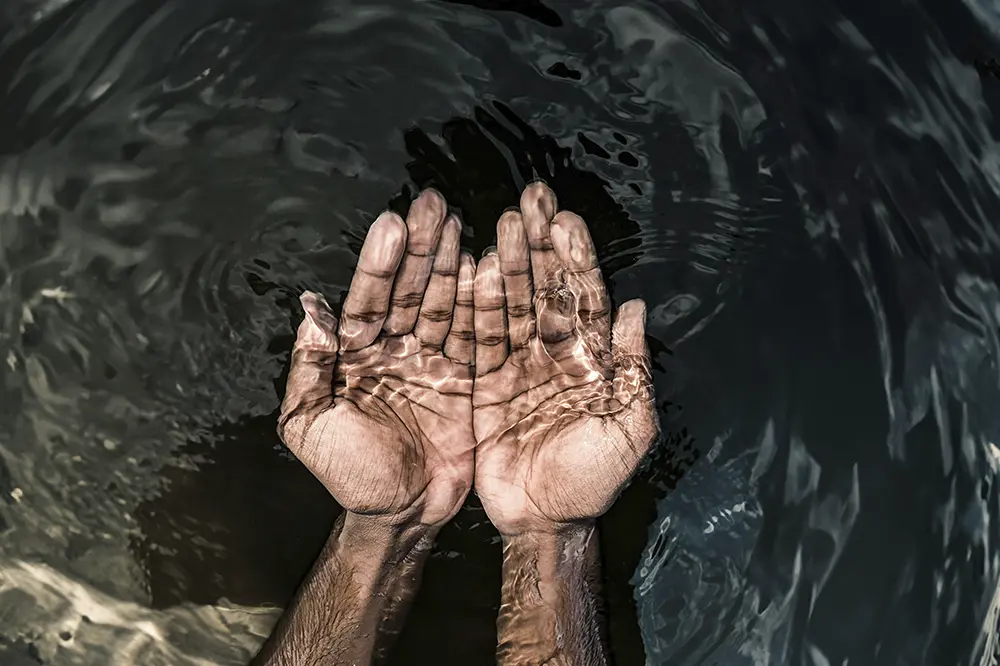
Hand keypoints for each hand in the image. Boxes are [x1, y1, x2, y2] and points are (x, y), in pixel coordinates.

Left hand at [278, 190, 476, 527]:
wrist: (402, 514)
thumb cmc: (349, 475)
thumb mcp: (309, 424)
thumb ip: (308, 367)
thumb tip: (310, 309)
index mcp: (356, 355)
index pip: (368, 300)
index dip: (380, 264)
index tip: (393, 224)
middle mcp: (395, 350)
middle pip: (411, 291)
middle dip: (421, 248)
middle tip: (433, 203)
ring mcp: (433, 362)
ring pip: (445, 304)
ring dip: (452, 263)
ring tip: (460, 221)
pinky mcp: (467, 380)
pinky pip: (477, 336)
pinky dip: (483, 303)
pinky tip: (488, 265)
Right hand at [472, 182, 658, 535]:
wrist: (542, 519)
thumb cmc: (592, 480)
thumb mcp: (628, 429)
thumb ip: (634, 370)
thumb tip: (638, 308)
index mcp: (593, 360)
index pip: (587, 298)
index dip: (577, 259)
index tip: (565, 219)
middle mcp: (555, 353)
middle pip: (547, 288)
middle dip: (540, 244)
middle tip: (531, 198)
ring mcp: (518, 365)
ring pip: (512, 303)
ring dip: (508, 263)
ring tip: (502, 222)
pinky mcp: (484, 382)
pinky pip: (479, 336)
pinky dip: (475, 304)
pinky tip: (473, 267)